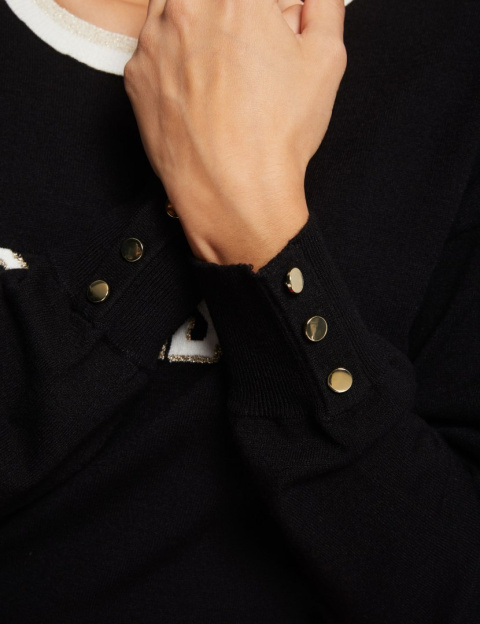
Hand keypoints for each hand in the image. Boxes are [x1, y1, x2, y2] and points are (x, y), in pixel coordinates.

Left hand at [125, 0, 346, 269]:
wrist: (234, 192)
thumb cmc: (279, 131)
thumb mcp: (326, 57)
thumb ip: (322, 3)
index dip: (265, 9)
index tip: (270, 22)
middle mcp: (186, 4)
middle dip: (232, 10)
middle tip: (248, 44)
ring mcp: (152, 40)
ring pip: (174, 6)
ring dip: (197, 20)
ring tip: (222, 63)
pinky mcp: (135, 74)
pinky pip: (154, 46)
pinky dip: (175, 55)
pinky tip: (200, 89)